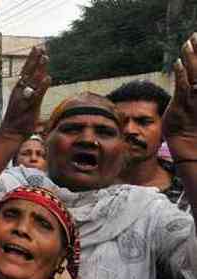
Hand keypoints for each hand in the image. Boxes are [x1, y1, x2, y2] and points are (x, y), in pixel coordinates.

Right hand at [0, 46, 50, 138]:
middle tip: (41, 47)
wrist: (10, 134)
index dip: (32, 59)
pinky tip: (47, 77)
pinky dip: (42, 86)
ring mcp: (24, 100)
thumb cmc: (19, 118)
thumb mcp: (25, 102)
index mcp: (19, 89)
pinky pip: (36, 96)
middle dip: (35, 60)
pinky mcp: (30, 108)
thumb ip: (33, 90)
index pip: (26, 71)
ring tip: (45, 57)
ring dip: (39, 69)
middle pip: (28, 73)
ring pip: (32, 82)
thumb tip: (42, 77)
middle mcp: (20, 92)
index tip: (37, 47)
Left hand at [163, 33, 196, 159]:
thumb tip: (183, 76)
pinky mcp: (184, 105)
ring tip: (187, 43)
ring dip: (190, 57)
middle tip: (196, 35)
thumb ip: (186, 91)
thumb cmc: (189, 129)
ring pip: (195, 73)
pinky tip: (178, 63)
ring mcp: (195, 98)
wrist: (192, 148)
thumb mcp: (187, 108)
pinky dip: (181, 74)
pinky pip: (183, 87)